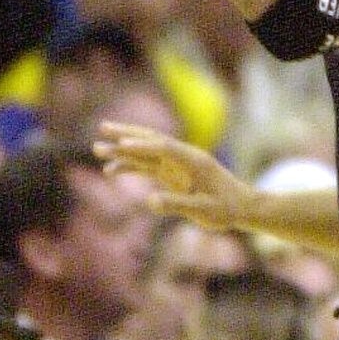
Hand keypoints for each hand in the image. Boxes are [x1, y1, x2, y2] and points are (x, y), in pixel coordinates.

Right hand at [94, 120, 252, 229]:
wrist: (241, 207)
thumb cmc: (226, 209)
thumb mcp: (203, 211)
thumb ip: (177, 205)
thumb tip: (149, 201)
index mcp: (193, 160)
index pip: (164, 148)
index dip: (142, 146)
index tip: (121, 146)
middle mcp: (183, 157)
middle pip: (151, 140)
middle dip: (126, 134)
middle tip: (102, 128)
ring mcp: (176, 164)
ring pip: (146, 151)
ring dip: (123, 149)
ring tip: (97, 148)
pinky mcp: (173, 174)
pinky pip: (147, 166)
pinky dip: (130, 166)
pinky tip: (111, 171)